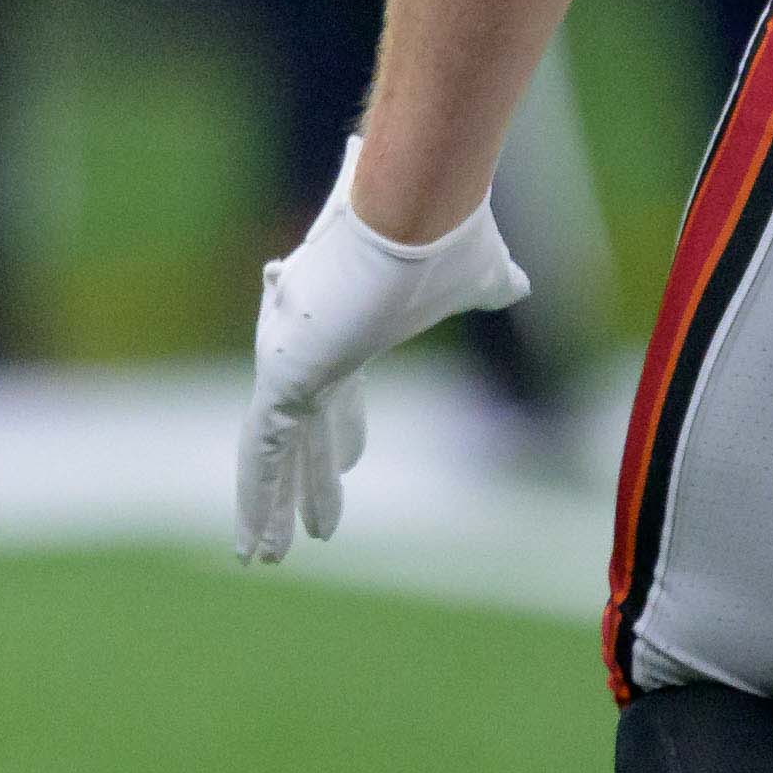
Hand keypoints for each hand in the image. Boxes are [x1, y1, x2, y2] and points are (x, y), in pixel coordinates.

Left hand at [238, 156, 529, 561]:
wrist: (411, 216)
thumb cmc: (441, 237)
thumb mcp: (475, 274)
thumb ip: (489, 284)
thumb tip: (519, 286)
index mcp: (352, 332)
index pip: (345, 395)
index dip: (350, 432)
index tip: (356, 461)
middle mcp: (312, 351)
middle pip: (310, 433)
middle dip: (311, 480)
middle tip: (315, 526)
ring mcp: (289, 367)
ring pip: (274, 455)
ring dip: (272, 508)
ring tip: (263, 557)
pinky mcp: (279, 381)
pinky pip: (260, 458)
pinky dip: (257, 504)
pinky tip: (252, 547)